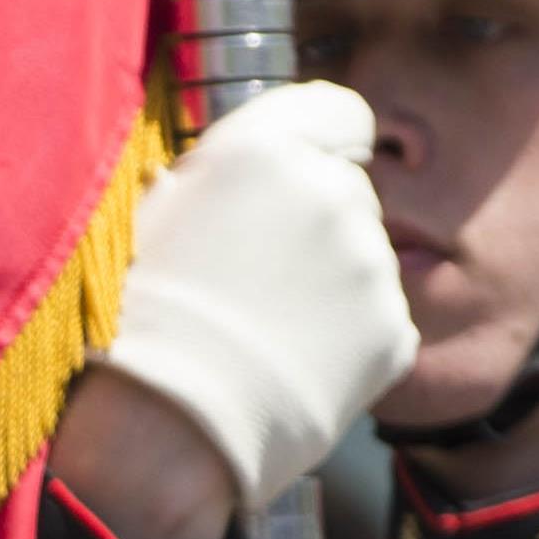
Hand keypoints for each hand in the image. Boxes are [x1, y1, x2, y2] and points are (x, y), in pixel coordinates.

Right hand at [98, 83, 414, 512]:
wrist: (170, 427)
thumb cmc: (143, 316)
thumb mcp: (161, 210)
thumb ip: (228, 170)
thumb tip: (258, 158)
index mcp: (267, 146)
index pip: (341, 111)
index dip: (327, 141)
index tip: (306, 176)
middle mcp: (333, 190)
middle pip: (352, 191)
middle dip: (319, 226)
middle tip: (263, 278)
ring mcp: (372, 263)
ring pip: (366, 260)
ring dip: (332, 285)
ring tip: (272, 331)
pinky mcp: (395, 330)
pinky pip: (380, 321)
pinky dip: (350, 341)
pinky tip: (298, 365)